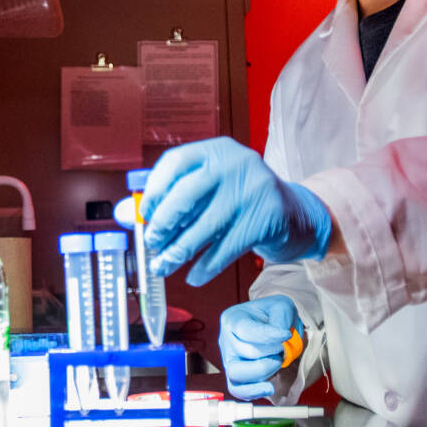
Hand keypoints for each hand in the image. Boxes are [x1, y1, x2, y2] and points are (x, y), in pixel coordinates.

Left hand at [141, 138, 331, 286]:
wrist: (297, 215)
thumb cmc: (243, 202)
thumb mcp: (215, 188)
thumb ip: (177, 197)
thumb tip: (130, 214)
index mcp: (218, 150)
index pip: (176, 162)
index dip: (154, 190)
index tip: (143, 213)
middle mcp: (236, 164)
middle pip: (186, 194)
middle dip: (163, 224)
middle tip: (151, 243)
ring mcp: (253, 190)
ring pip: (204, 227)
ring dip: (178, 251)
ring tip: (164, 265)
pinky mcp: (265, 219)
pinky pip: (225, 248)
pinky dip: (205, 266)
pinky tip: (194, 275)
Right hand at [218, 295, 300, 399]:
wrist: (272, 327)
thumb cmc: (272, 316)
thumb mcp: (281, 306)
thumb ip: (281, 318)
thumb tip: (280, 335)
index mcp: (233, 318)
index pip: (247, 331)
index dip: (269, 335)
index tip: (287, 334)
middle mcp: (226, 339)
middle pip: (247, 352)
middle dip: (272, 351)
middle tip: (282, 346)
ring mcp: (228, 360)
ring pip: (238, 373)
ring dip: (264, 370)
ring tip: (276, 361)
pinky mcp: (234, 376)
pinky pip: (237, 390)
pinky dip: (253, 391)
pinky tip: (269, 387)